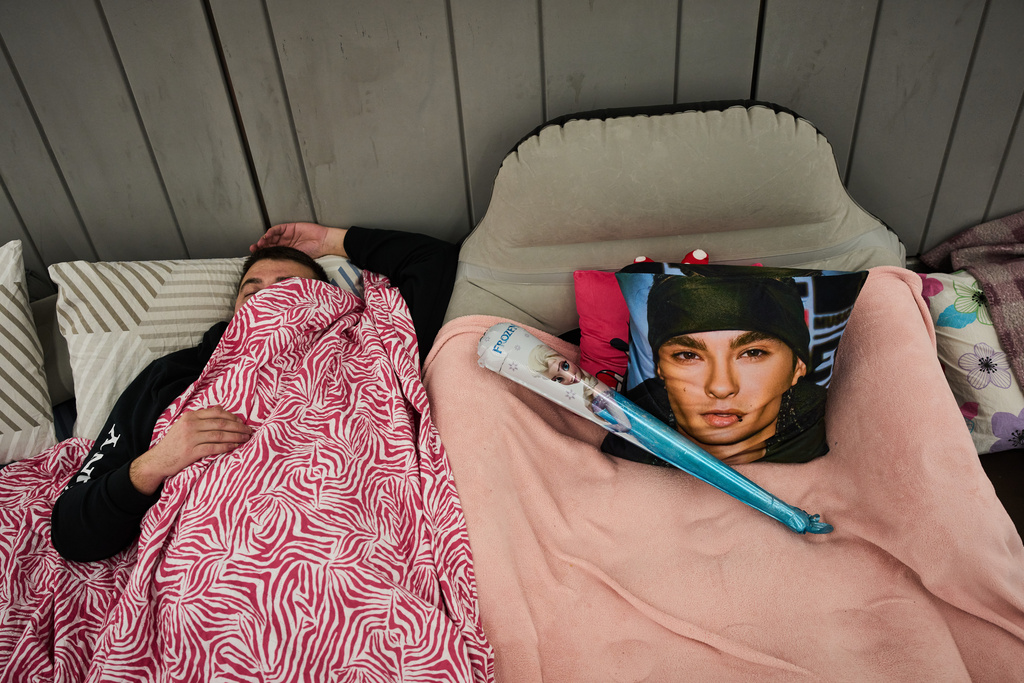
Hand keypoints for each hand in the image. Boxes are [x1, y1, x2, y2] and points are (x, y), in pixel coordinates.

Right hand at [130, 406, 251, 494]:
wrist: (157, 460)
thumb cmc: (174, 443)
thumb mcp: (184, 425)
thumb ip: (201, 418)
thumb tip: (221, 409)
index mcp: (190, 416)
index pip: (216, 412)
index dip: (232, 416)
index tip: (242, 422)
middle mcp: (190, 425)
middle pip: (221, 423)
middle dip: (238, 427)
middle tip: (249, 431)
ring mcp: (190, 438)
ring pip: (219, 435)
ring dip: (236, 436)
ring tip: (246, 438)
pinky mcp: (191, 452)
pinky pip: (214, 447)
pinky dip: (227, 446)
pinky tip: (235, 447)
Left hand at [250, 222, 347, 258]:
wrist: (323, 243)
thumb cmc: (314, 253)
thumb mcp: (297, 260)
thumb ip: (287, 262)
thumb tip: (275, 271)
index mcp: (286, 251)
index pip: (272, 252)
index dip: (263, 254)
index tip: (256, 258)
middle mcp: (285, 243)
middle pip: (269, 244)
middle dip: (260, 247)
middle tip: (253, 250)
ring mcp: (287, 235)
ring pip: (272, 236)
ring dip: (264, 239)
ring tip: (259, 244)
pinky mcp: (289, 227)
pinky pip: (278, 229)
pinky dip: (271, 232)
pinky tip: (267, 236)